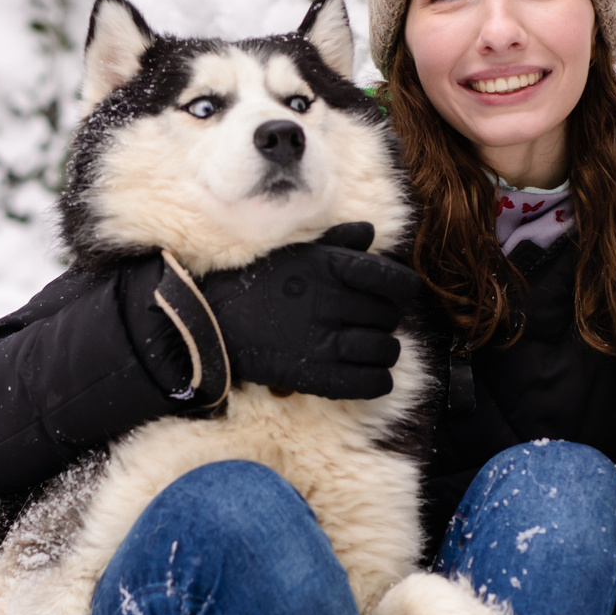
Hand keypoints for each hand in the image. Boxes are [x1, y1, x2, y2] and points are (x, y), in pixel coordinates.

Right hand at [197, 223, 424, 399]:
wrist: (213, 321)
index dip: (402, 287)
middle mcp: (330, 302)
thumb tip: (368, 232)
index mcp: (329, 268)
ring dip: (385, 351)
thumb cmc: (257, 282)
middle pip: (390, 315)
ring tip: (372, 348)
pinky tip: (370, 374)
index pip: (392, 279)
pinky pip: (369, 383)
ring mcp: (323, 341)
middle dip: (387, 318)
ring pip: (385, 350)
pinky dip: (377, 380)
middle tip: (372, 320)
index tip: (398, 291)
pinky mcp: (315, 375)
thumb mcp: (295, 252)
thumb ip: (335, 243)